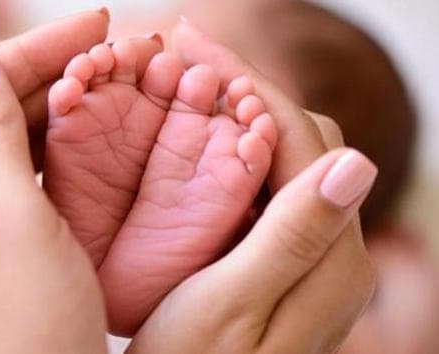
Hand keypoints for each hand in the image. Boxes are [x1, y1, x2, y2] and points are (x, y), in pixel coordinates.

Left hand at [0, 30, 109, 353]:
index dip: (24, 50)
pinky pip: (26, 171)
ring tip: (109, 77)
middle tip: (111, 44)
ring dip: (56, 101)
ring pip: (9, 136)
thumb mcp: (9, 217)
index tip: (90, 26)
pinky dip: (59, 142)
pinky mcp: (3, 235)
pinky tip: (93, 127)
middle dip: (46, 68)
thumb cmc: (25, 323)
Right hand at [126, 20, 377, 353]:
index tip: (193, 41)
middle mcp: (335, 251)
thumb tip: (358, 161)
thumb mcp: (234, 306)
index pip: (299, 140)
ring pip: (284, 159)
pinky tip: (199, 140)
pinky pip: (268, 188)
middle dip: (244, 90)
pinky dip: (235, 153)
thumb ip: (295, 237)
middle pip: (300, 141)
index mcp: (332, 260)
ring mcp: (312, 254)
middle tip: (185, 57)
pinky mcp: (285, 259)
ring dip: (238, 117)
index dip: (247, 84)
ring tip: (188, 85)